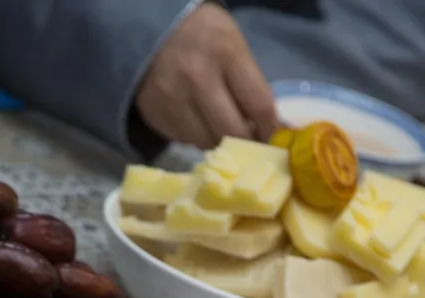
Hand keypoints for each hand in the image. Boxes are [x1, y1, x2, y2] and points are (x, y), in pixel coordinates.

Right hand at [135, 2, 277, 148]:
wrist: (151, 28)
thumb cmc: (203, 36)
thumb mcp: (234, 45)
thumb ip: (251, 84)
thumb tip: (269, 127)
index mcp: (226, 54)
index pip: (259, 106)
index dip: (271, 129)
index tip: (273, 138)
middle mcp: (197, 78)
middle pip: (233, 132)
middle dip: (246, 141)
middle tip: (249, 140)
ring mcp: (172, 98)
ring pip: (207, 142)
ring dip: (218, 140)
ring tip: (219, 125)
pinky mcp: (155, 113)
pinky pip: (184, 139)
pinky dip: (195, 135)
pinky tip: (195, 118)